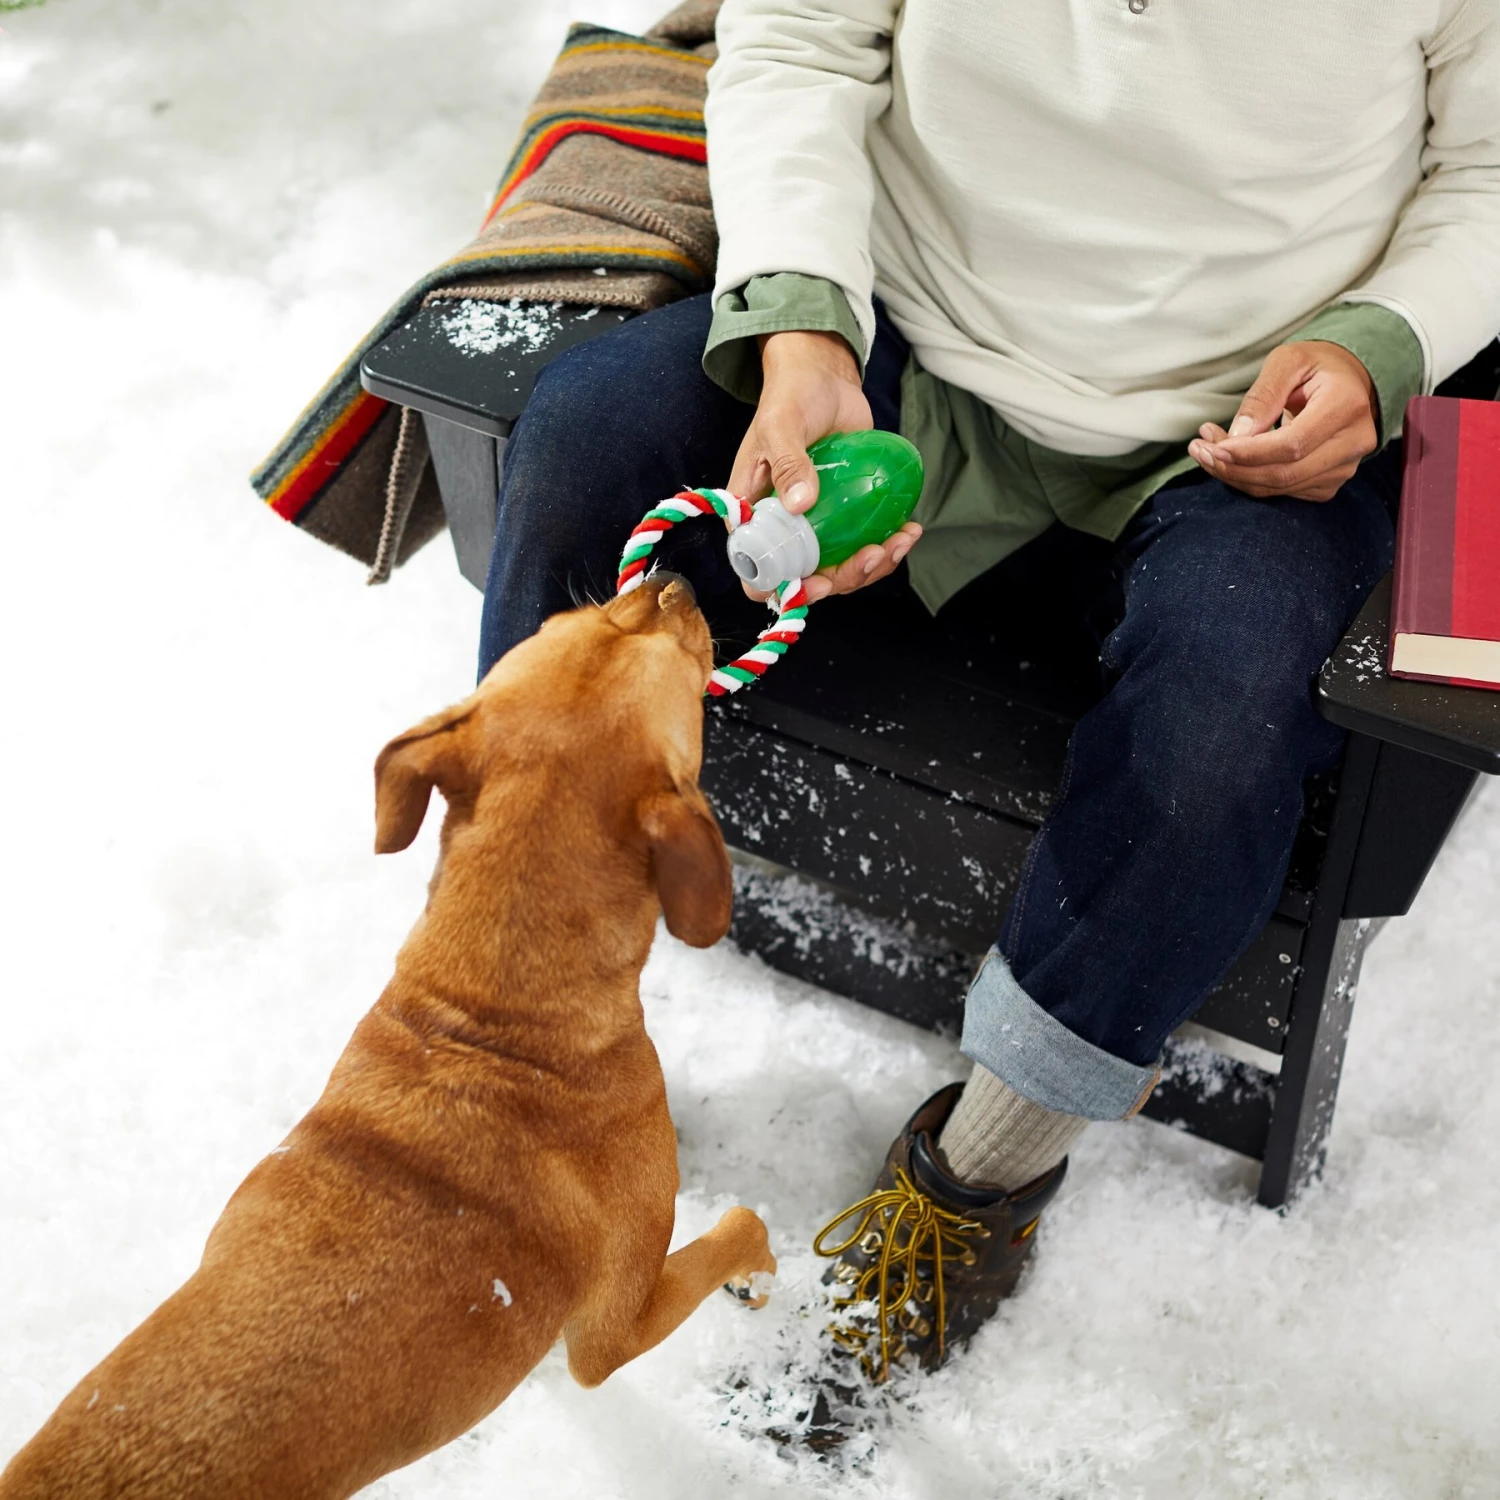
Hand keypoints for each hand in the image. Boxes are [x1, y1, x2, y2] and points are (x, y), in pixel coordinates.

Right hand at [728, 330, 921, 602]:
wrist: (822, 378)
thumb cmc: (789, 398)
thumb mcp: (781, 426)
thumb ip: (789, 463)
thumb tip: (801, 504)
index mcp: (756, 519)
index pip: (760, 575)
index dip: (786, 590)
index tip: (818, 582)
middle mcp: (785, 530)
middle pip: (810, 579)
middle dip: (846, 577)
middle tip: (873, 553)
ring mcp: (818, 526)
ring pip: (842, 568)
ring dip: (873, 566)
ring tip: (899, 541)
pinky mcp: (847, 515)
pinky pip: (864, 544)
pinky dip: (888, 545)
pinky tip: (909, 529)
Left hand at [1187, 341, 1379, 501]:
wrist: (1349, 382)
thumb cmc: (1316, 366)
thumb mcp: (1287, 361)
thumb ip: (1263, 394)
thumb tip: (1239, 435)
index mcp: (1346, 405)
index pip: (1292, 444)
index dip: (1249, 453)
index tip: (1212, 446)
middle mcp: (1354, 441)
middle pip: (1284, 473)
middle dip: (1233, 467)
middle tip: (1198, 449)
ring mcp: (1345, 467)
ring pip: (1280, 487)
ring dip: (1235, 475)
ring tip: (1206, 450)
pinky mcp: (1331, 482)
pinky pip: (1284, 492)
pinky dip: (1250, 480)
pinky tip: (1231, 460)